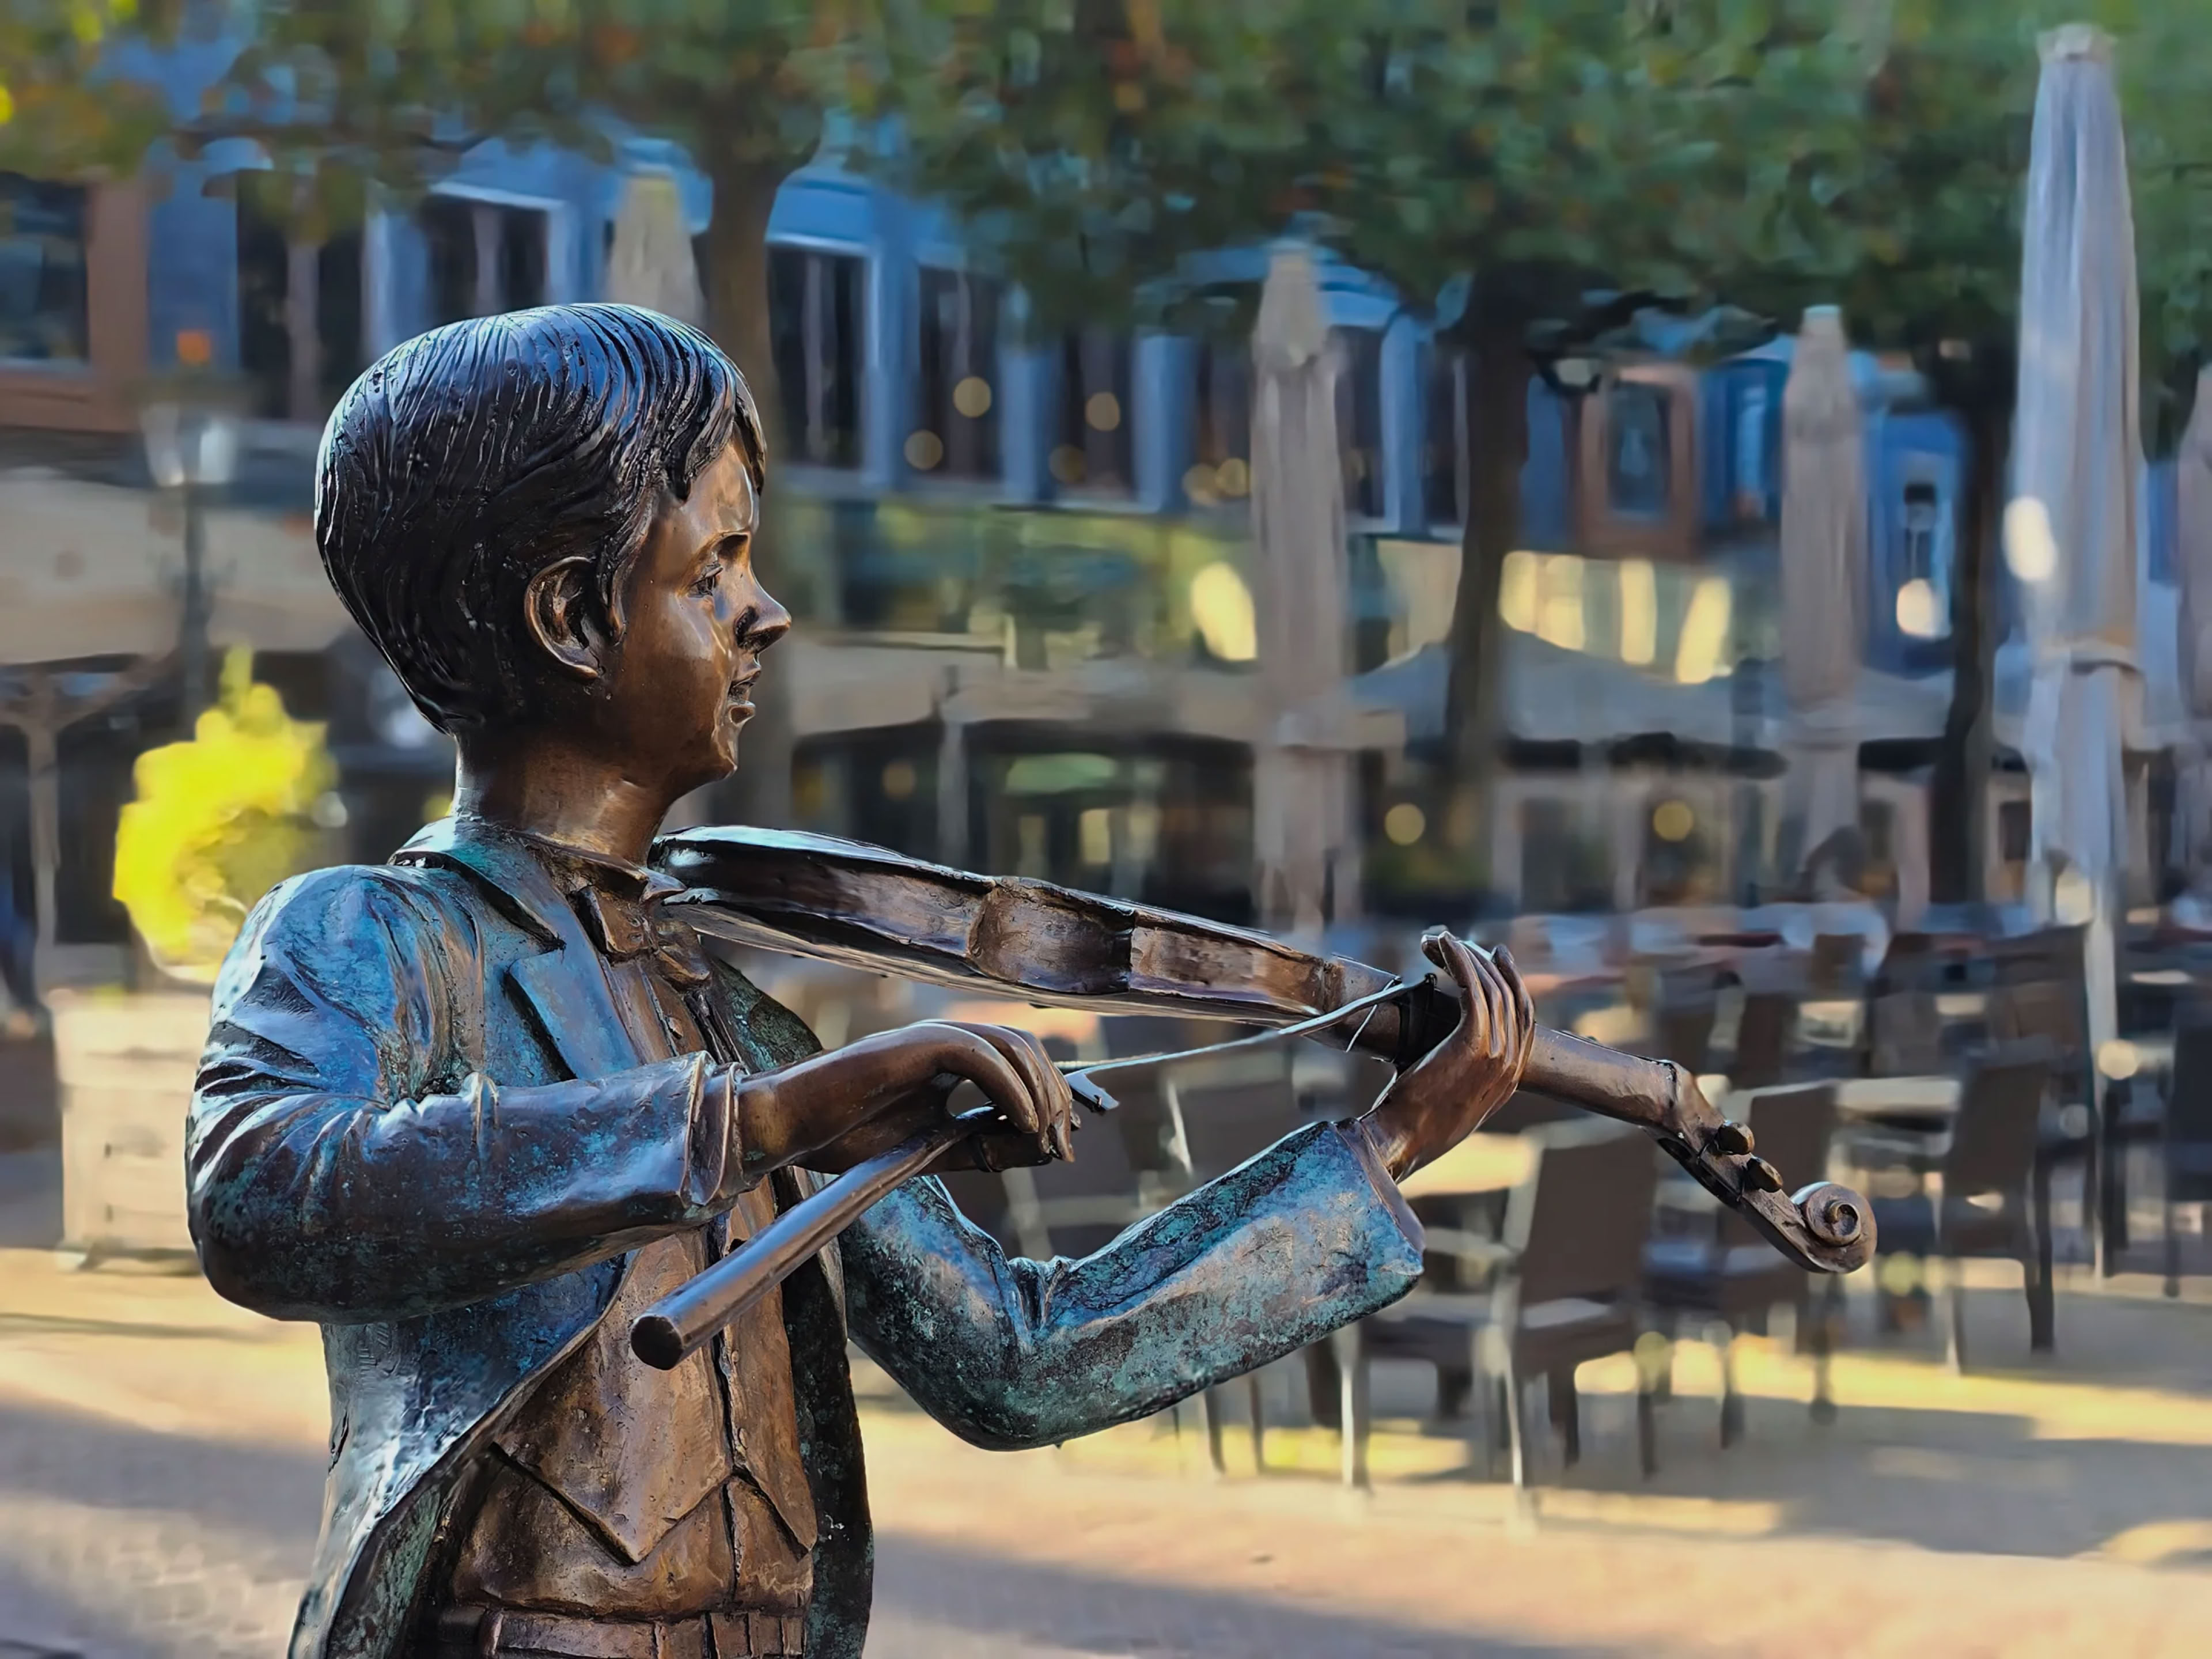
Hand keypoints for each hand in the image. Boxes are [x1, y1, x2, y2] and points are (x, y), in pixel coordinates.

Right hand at [732, 1020, 1078, 1180]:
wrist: (793, 1127)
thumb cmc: (848, 1136)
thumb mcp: (932, 1148)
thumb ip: (980, 1144)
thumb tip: (1037, 1148)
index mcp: (950, 1061)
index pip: (1019, 1063)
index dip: (1050, 1097)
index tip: (1062, 1144)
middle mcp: (946, 1041)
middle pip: (1025, 1049)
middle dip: (1054, 1095)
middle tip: (1062, 1145)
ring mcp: (931, 1038)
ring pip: (1010, 1044)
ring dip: (1039, 1090)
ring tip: (1045, 1134)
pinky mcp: (916, 1044)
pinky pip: (979, 1055)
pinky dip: (1010, 1086)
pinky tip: (1022, 1122)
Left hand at [1360, 930, 1534, 1181]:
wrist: (1404, 1139)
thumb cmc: (1415, 1119)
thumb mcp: (1451, 1097)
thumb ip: (1462, 1072)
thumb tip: (1446, 1043)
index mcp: (1509, 1079)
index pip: (1525, 1019)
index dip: (1512, 983)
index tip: (1496, 958)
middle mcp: (1510, 1065)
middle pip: (1511, 997)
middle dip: (1487, 964)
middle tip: (1462, 943)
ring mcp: (1497, 1055)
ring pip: (1492, 989)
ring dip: (1467, 957)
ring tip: (1441, 940)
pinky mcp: (1473, 1044)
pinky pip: (1475, 990)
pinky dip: (1461, 961)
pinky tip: (1444, 945)